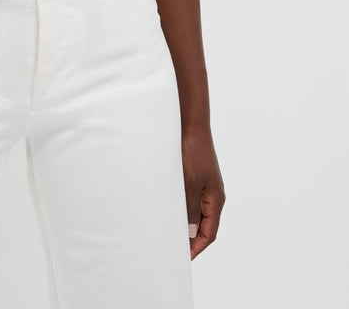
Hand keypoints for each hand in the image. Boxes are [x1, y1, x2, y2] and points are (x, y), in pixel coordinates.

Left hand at [181, 125, 224, 258]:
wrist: (191, 123)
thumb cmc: (192, 151)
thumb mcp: (189, 183)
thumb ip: (189, 208)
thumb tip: (189, 232)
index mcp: (215, 199)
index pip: (208, 233)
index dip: (197, 248)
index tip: (183, 259)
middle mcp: (212, 194)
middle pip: (203, 224)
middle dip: (190, 239)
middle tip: (173, 249)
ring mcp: (204, 184)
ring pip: (195, 211)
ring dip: (184, 223)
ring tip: (168, 233)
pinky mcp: (195, 175)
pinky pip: (190, 198)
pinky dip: (181, 208)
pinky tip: (167, 209)